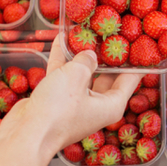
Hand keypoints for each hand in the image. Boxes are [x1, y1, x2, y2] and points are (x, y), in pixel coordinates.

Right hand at [0, 36, 141, 165]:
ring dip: (81, 54)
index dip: (135, 61)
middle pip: (107, 76)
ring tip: (85, 31)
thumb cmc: (58, 110)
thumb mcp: (76, 76)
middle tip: (110, 32)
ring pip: (83, 75)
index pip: (130, 80)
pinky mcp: (58, 102)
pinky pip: (65, 77)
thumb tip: (89, 54)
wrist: (28, 134)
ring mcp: (78, 104)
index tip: (138, 44)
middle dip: (106, 55)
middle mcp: (98, 106)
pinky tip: (61, 40)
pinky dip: (63, 60)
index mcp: (112, 105)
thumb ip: (86, 60)